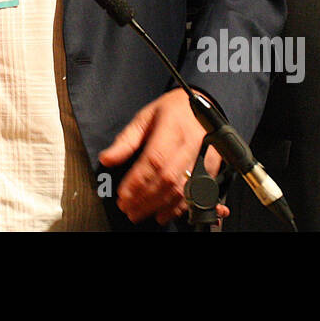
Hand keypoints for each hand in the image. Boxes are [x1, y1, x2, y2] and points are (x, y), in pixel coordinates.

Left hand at [98, 88, 226, 225]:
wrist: (201, 106)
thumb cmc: (170, 111)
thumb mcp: (144, 118)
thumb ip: (126, 141)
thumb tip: (107, 159)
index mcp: (172, 127)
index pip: (154, 159)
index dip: (138, 180)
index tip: (123, 195)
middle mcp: (190, 143)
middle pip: (167, 178)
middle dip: (145, 198)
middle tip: (128, 209)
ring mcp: (205, 156)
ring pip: (182, 189)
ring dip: (159, 205)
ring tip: (140, 213)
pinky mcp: (212, 167)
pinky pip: (197, 193)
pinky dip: (178, 207)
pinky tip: (163, 214)